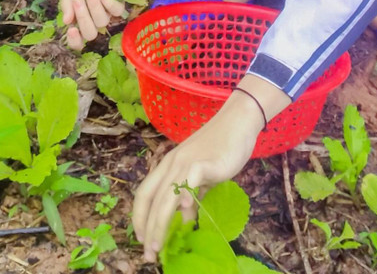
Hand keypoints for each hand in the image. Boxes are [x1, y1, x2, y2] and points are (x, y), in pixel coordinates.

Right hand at [58, 0, 124, 50]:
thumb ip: (66, 4)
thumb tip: (67, 21)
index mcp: (78, 21)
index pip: (77, 42)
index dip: (74, 41)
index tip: (71, 29)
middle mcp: (93, 22)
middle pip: (90, 34)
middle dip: (83, 17)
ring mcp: (106, 15)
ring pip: (102, 21)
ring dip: (94, 6)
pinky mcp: (118, 5)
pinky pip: (116, 11)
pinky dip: (108, 2)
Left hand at [133, 77, 289, 262]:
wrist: (237, 123)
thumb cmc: (219, 148)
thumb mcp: (200, 175)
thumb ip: (191, 194)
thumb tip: (185, 219)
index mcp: (168, 166)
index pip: (144, 193)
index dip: (139, 216)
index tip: (141, 238)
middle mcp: (171, 164)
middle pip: (152, 199)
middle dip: (147, 228)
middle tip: (148, 254)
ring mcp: (186, 162)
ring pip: (166, 195)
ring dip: (160, 222)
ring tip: (158, 245)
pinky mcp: (203, 162)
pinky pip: (190, 180)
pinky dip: (184, 195)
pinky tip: (186, 213)